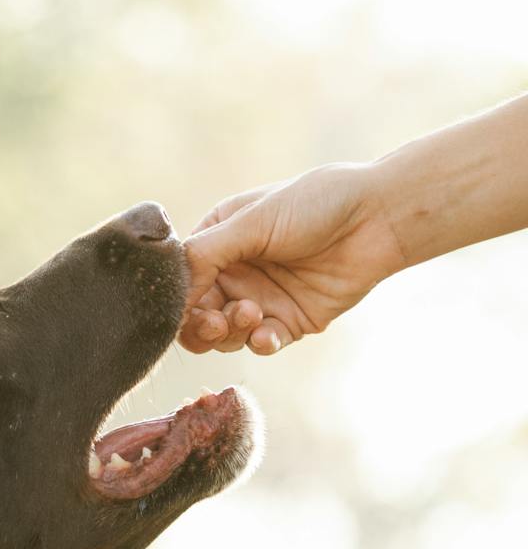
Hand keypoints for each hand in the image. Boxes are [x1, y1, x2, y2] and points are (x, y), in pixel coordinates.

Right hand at [179, 163, 407, 355]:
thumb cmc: (315, 204)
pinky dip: (259, 343)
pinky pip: (261, 343)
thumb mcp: (250, 221)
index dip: (177, 300)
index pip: (180, 281)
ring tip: (252, 314)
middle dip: (200, 325)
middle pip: (195, 316)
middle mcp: (234, 274)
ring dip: (231, 332)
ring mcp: (260, 300)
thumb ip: (204, 254)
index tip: (181, 309)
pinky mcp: (288, 322)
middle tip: (216, 322)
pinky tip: (267, 334)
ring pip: (223, 336)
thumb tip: (169, 291)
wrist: (378, 216)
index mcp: (217, 243)